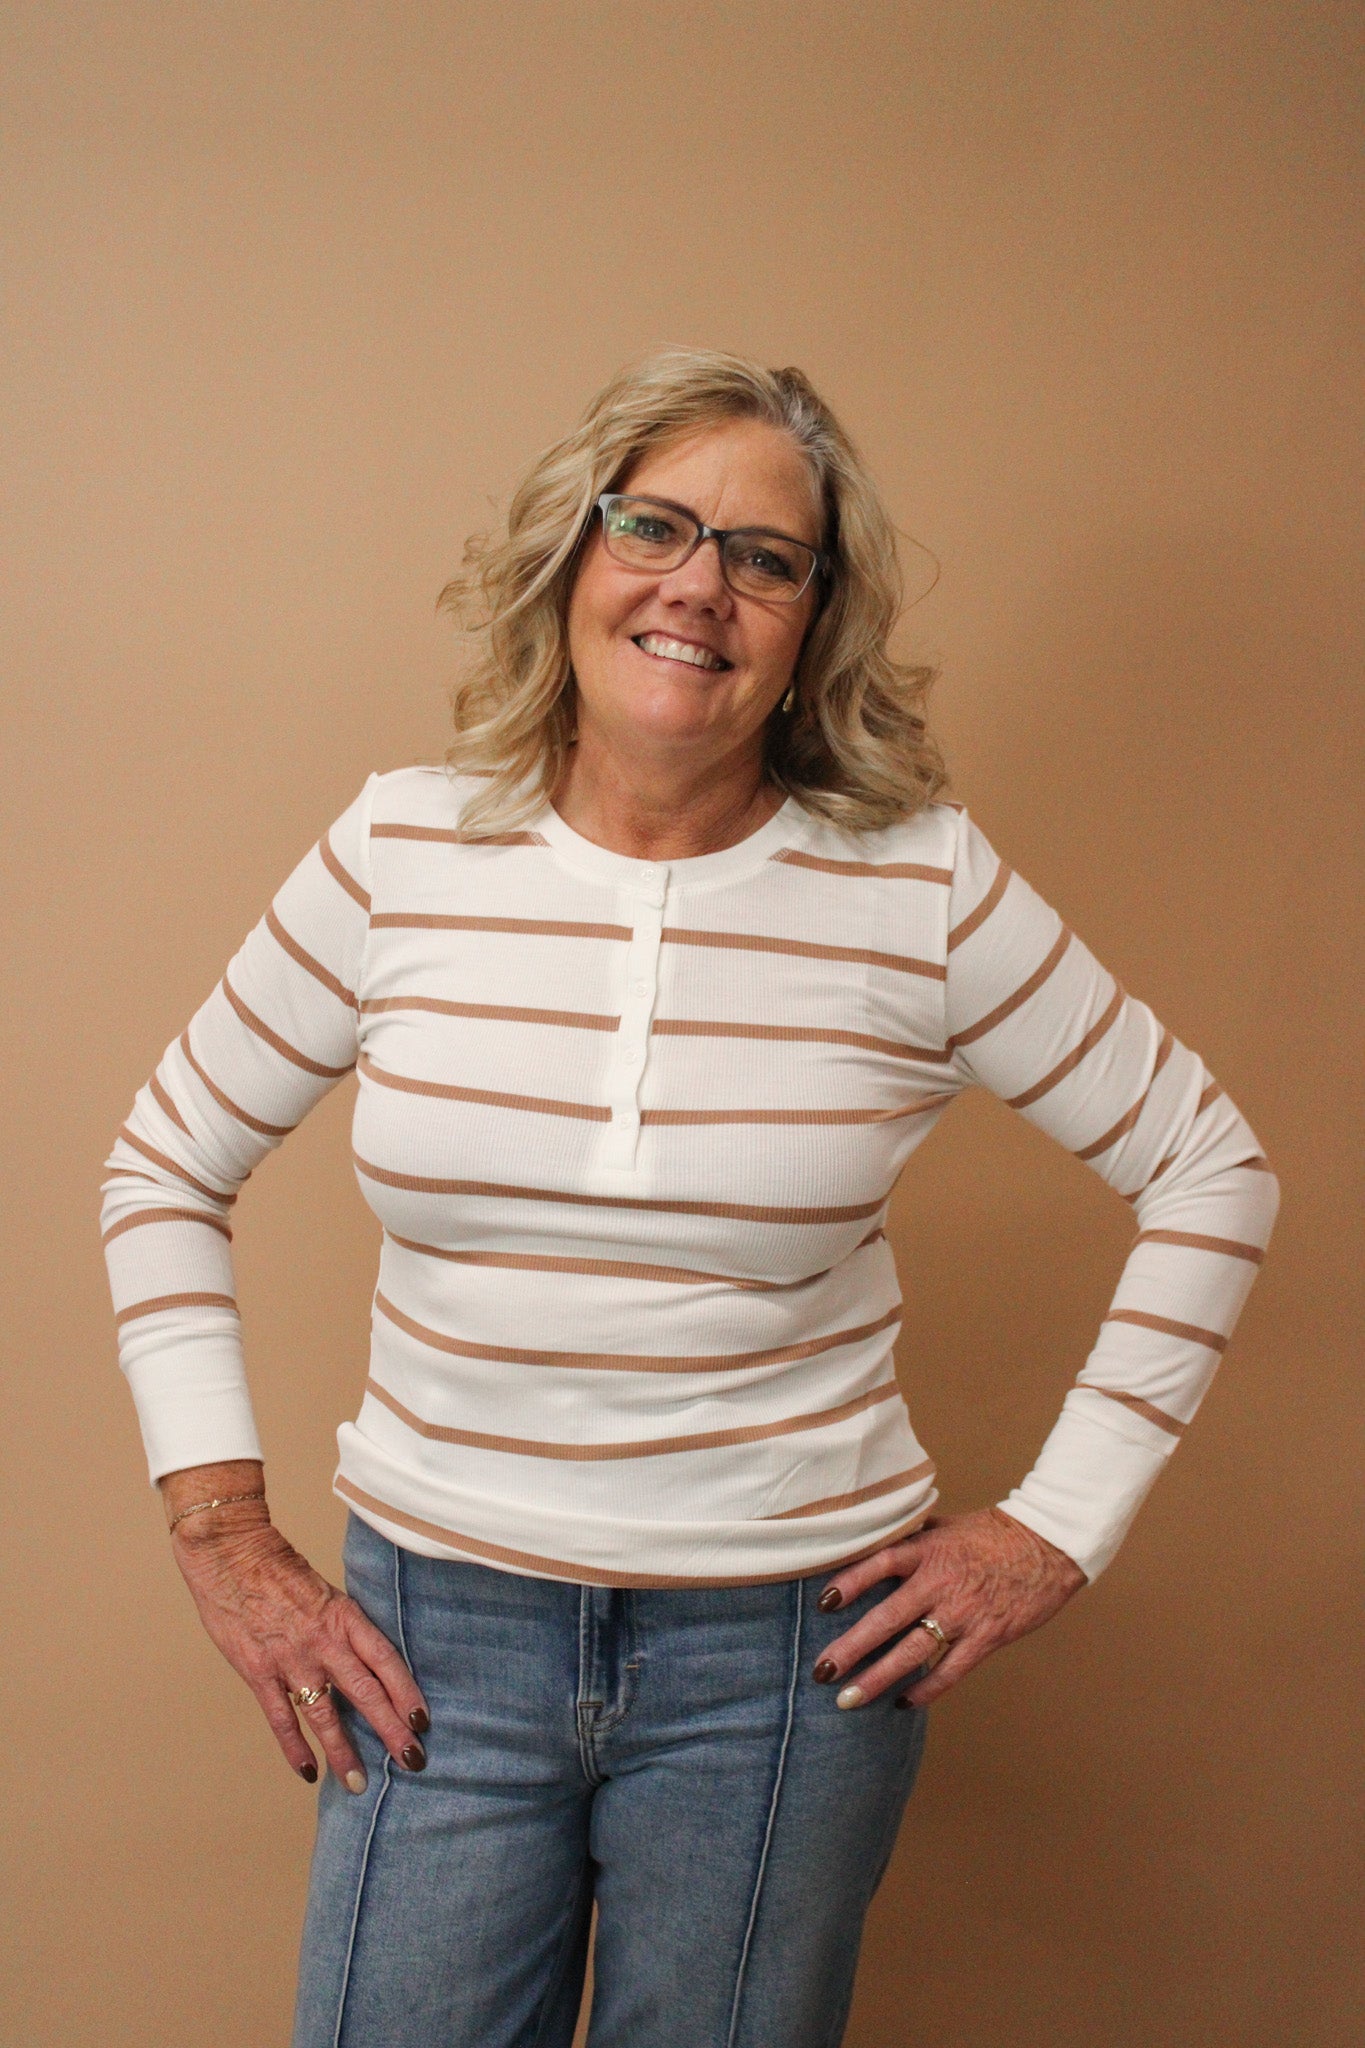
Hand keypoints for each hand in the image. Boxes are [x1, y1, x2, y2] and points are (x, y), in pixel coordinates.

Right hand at [168, 1486, 428, 1790]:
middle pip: (366, 1692)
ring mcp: (290, 1659)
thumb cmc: (278, 1569)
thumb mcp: (324, 1591)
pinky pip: (281, 1718)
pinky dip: (294, 1747)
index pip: (386, 1659)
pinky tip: (308, 1771)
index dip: (406, 1691)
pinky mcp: (258, 1672)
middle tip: (411, 1761)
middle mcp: (323, 1641)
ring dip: (343, 1751)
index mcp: (344, 1616)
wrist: (230, 1554)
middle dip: (390, 1729)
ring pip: (324, 1714)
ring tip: (359, 1783)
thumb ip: (342, 1626)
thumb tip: (367, 1659)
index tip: (423, 1720)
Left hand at [812, 1506, 1085, 1709]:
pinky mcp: (987, 1637)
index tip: (822, 1603)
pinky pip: (951, 1670)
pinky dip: (926, 1689)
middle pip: (888, 1618)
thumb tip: (869, 1541)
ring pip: (914, 1652)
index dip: (850, 1582)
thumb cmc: (991, 1533)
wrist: (1047, 1545)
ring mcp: (964, 1613)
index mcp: (928, 1550)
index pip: (880, 1563)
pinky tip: (902, 1703)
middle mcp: (941, 1583)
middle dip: (852, 1648)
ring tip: (848, 1699)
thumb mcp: (944, 1525)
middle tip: (822, 1671)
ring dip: (879, 1678)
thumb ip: (909, 1538)